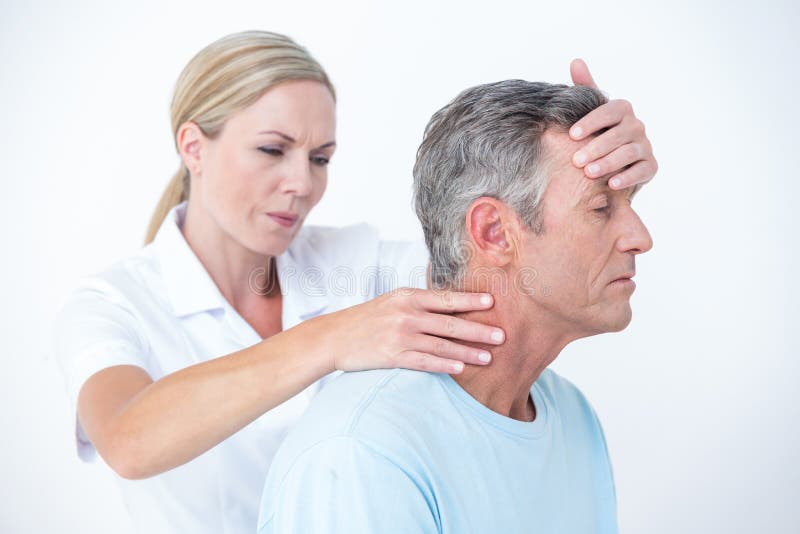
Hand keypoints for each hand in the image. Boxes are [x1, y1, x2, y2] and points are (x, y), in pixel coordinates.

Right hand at [321, 288, 504, 373]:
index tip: (493, 302)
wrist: (334, 336)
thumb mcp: (392, 302)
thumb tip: (451, 305)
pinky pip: (425, 361)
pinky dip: (444, 365)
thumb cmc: (366, 319)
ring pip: (442, 345)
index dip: (471, 300)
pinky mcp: (393, 356)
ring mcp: (400, 336)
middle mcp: (406, 314)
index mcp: (408, 297)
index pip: (446, 298)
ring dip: (468, 352)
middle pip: (450, 323)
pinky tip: (460, 368)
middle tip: (502, 335)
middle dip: (479, 329)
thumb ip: (418, 304)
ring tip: (489, 357)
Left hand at [569, 58, 657, 189]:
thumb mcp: (591, 111)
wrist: (611, 161)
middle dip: (596, 147)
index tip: (572, 135)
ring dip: (608, 162)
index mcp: (622, 110)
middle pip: (618, 134)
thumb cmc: (597, 132)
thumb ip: (585, 88)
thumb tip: (576, 61)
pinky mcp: (650, 166)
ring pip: (629, 153)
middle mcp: (636, 126)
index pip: (609, 111)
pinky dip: (627, 177)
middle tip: (576, 160)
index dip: (591, 122)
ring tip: (589, 172)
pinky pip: (642, 170)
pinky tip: (611, 183)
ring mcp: (645, 146)